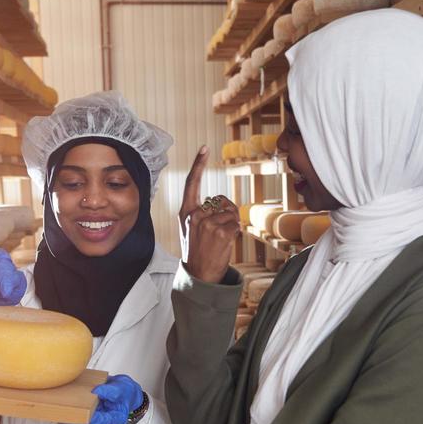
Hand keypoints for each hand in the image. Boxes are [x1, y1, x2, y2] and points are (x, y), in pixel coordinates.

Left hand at [62, 374, 145, 423]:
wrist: (126, 393)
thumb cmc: (126, 393)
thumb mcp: (122, 389)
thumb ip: (111, 391)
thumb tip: (97, 391)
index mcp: (113, 420)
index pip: (99, 421)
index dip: (87, 418)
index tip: (77, 412)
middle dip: (72, 422)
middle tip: (58, 415)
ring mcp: (96, 422)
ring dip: (67, 420)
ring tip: (54, 413)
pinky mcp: (90, 417)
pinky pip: (78, 419)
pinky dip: (70, 415)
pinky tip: (59, 409)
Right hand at [178, 146, 239, 283]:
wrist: (199, 275)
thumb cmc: (196, 251)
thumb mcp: (189, 229)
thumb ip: (200, 213)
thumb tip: (219, 203)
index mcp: (185, 213)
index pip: (191, 184)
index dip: (198, 165)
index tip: (204, 148)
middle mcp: (195, 215)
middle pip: (220, 202)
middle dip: (225, 214)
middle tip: (217, 233)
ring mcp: (208, 223)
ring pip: (231, 213)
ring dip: (231, 224)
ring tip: (220, 240)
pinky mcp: (221, 231)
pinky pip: (236, 224)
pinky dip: (236, 232)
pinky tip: (225, 243)